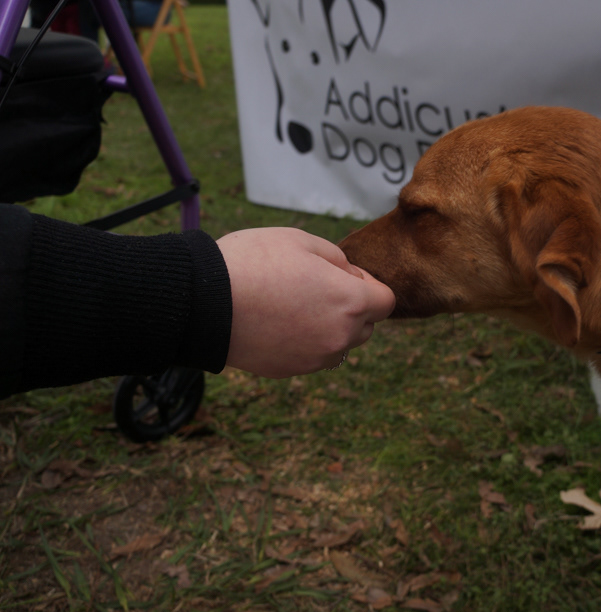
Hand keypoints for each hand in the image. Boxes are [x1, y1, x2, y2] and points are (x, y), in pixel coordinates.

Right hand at [217, 228, 394, 377]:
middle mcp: (340, 337)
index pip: (386, 301)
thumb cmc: (253, 262)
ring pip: (339, 344)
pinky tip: (276, 323)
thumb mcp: (302, 240)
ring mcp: (315, 358)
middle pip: (366, 327)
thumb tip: (351, 277)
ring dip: (329, 327)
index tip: (343, 276)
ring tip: (293, 305)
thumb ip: (338, 260)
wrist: (202, 302)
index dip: (369, 285)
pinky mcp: (290, 371)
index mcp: (351, 302)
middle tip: (316, 288)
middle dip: (352, 308)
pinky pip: (311, 356)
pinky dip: (304, 342)